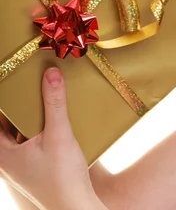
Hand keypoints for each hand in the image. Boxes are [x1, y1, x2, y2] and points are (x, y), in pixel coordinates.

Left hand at [0, 67, 105, 209]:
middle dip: (16, 103)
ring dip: (29, 114)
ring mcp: (20, 163)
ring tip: (42, 93)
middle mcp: (6, 159)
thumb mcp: (59, 134)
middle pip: (6, 123)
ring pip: (19, 131)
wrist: (75, 206)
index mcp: (2, 153)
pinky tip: (54, 115)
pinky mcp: (34, 165)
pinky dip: (38, 125)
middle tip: (28, 82)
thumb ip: (54, 103)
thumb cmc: (61, 178)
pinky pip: (31, 138)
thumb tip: (50, 72)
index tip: (8, 79)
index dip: (3, 100)